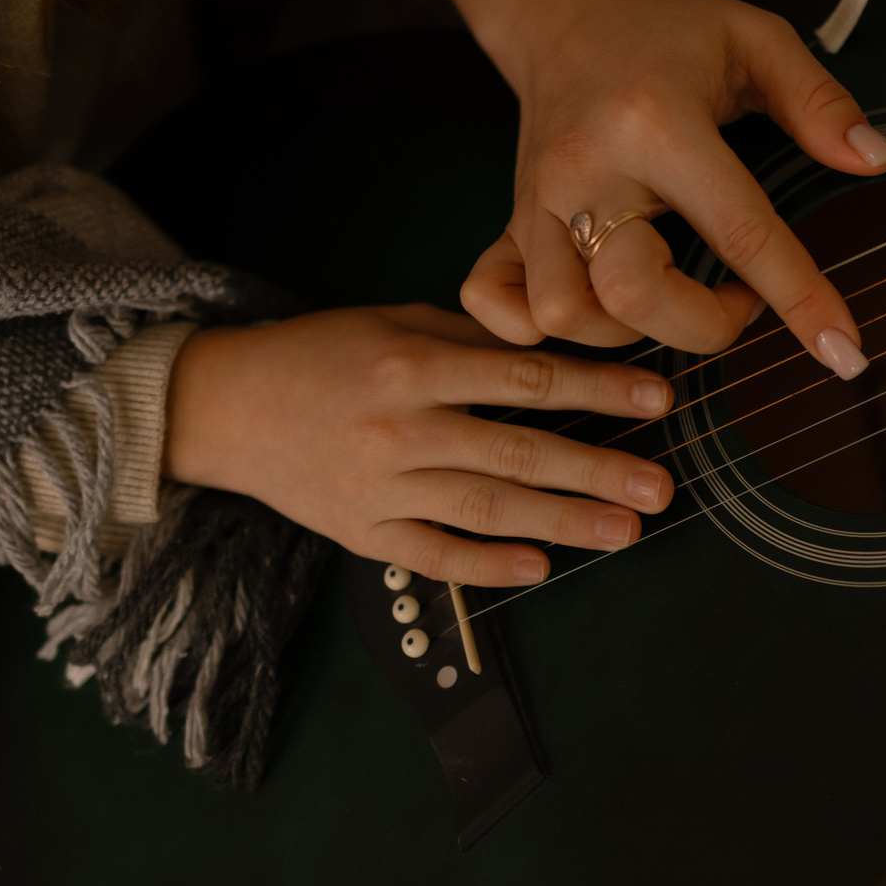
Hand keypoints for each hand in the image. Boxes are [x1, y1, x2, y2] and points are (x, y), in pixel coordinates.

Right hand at [161, 305, 674, 585]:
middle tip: (661, 487)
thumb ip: (469, 339)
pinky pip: (434, 556)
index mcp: (412, 365)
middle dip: (596, 471)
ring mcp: (380, 488)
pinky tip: (541, 566)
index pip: (523, 380)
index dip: (596, 390)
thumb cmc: (319, 353)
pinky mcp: (362, 534)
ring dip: (562, 522)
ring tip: (624, 531)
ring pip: (485, 510)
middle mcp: (399, 429)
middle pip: (515, 453)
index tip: (658, 399)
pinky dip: (488, 565)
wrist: (225, 408)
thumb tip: (551, 350)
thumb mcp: (391, 320)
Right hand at [461, 0, 885, 377]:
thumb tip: (879, 162)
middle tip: (738, 296)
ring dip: (628, 333)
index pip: (740, 231)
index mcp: (658, 123)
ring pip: (565, 315)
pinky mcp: (510, 222)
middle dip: (704, 325)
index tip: (844, 354)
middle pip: (634, 297)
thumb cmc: (670, 29)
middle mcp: (587, 170)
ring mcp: (537, 202)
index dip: (798, 300)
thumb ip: (821, 102)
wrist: (563, 8)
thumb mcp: (757, 39)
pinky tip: (594, 312)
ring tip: (670, 295)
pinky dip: (540, 331)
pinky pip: (499, 306)